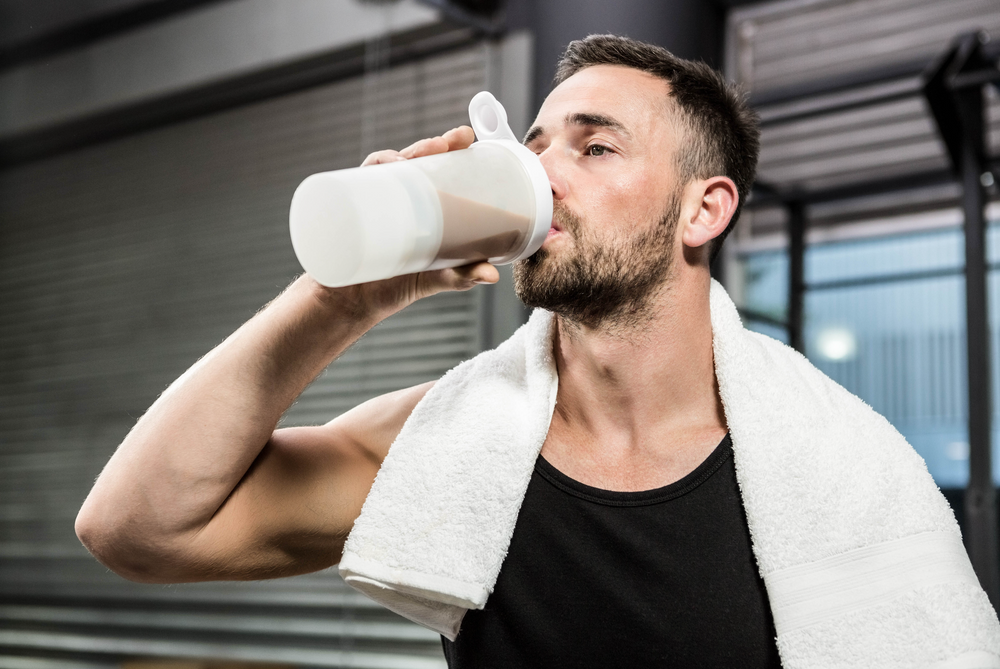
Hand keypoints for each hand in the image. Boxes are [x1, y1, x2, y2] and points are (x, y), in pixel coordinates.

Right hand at [312, 126, 498, 317]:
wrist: (353, 304)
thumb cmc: (396, 285)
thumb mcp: (437, 278)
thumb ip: (463, 276)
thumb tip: (492, 276)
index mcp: (421, 205)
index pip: (436, 167)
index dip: (449, 147)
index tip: (464, 137)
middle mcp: (397, 198)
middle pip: (411, 160)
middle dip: (428, 146)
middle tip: (445, 144)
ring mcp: (372, 203)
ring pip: (383, 168)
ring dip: (396, 156)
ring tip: (409, 162)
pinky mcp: (349, 212)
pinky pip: (354, 186)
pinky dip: (366, 175)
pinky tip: (377, 174)